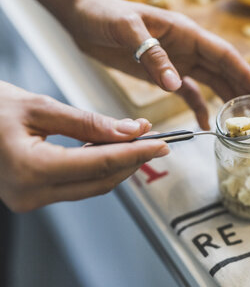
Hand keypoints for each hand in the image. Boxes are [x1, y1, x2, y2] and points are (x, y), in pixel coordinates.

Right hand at [0, 81, 168, 211]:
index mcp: (30, 169)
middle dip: (133, 159)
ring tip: (137, 139)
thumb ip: (89, 122)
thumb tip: (130, 130)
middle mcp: (30, 193)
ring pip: (92, 186)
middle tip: (155, 137)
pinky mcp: (32, 195)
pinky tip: (110, 149)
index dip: (137, 153)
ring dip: (118, 164)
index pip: (101, 164)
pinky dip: (97, 167)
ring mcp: (30, 199)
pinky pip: (76, 185)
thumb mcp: (40, 106)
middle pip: (101, 180)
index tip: (163, 143)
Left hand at [67, 0, 249, 129]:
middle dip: (244, 89)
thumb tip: (175, 84)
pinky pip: (188, 92)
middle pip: (224, 71)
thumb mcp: (126, 29)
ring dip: (228, 98)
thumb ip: (152, 55)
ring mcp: (177, 61)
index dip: (246, 74)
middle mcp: (187, 47)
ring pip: (211, 82)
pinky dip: (199, 106)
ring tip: (243, 119)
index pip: (223, 55)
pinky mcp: (163, 73)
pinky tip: (206, 122)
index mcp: (185, 33)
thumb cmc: (103, 14)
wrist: (82, 17)